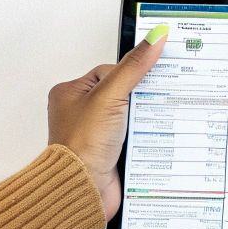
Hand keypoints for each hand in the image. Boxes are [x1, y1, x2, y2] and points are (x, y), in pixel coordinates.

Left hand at [46, 26, 167, 217]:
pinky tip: (153, 139)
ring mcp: (97, 134)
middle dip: (141, 99)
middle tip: (154, 100)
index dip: (132, 73)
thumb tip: (155, 38)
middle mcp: (82, 113)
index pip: (111, 71)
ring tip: (150, 123)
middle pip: (124, 94)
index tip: (152, 74)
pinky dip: (146, 138)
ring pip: (132, 116)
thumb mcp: (110, 95)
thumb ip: (134, 66)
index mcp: (71, 94)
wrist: (83, 190)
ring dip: (145, 121)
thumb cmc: (81, 146)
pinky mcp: (111, 153)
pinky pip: (135, 137)